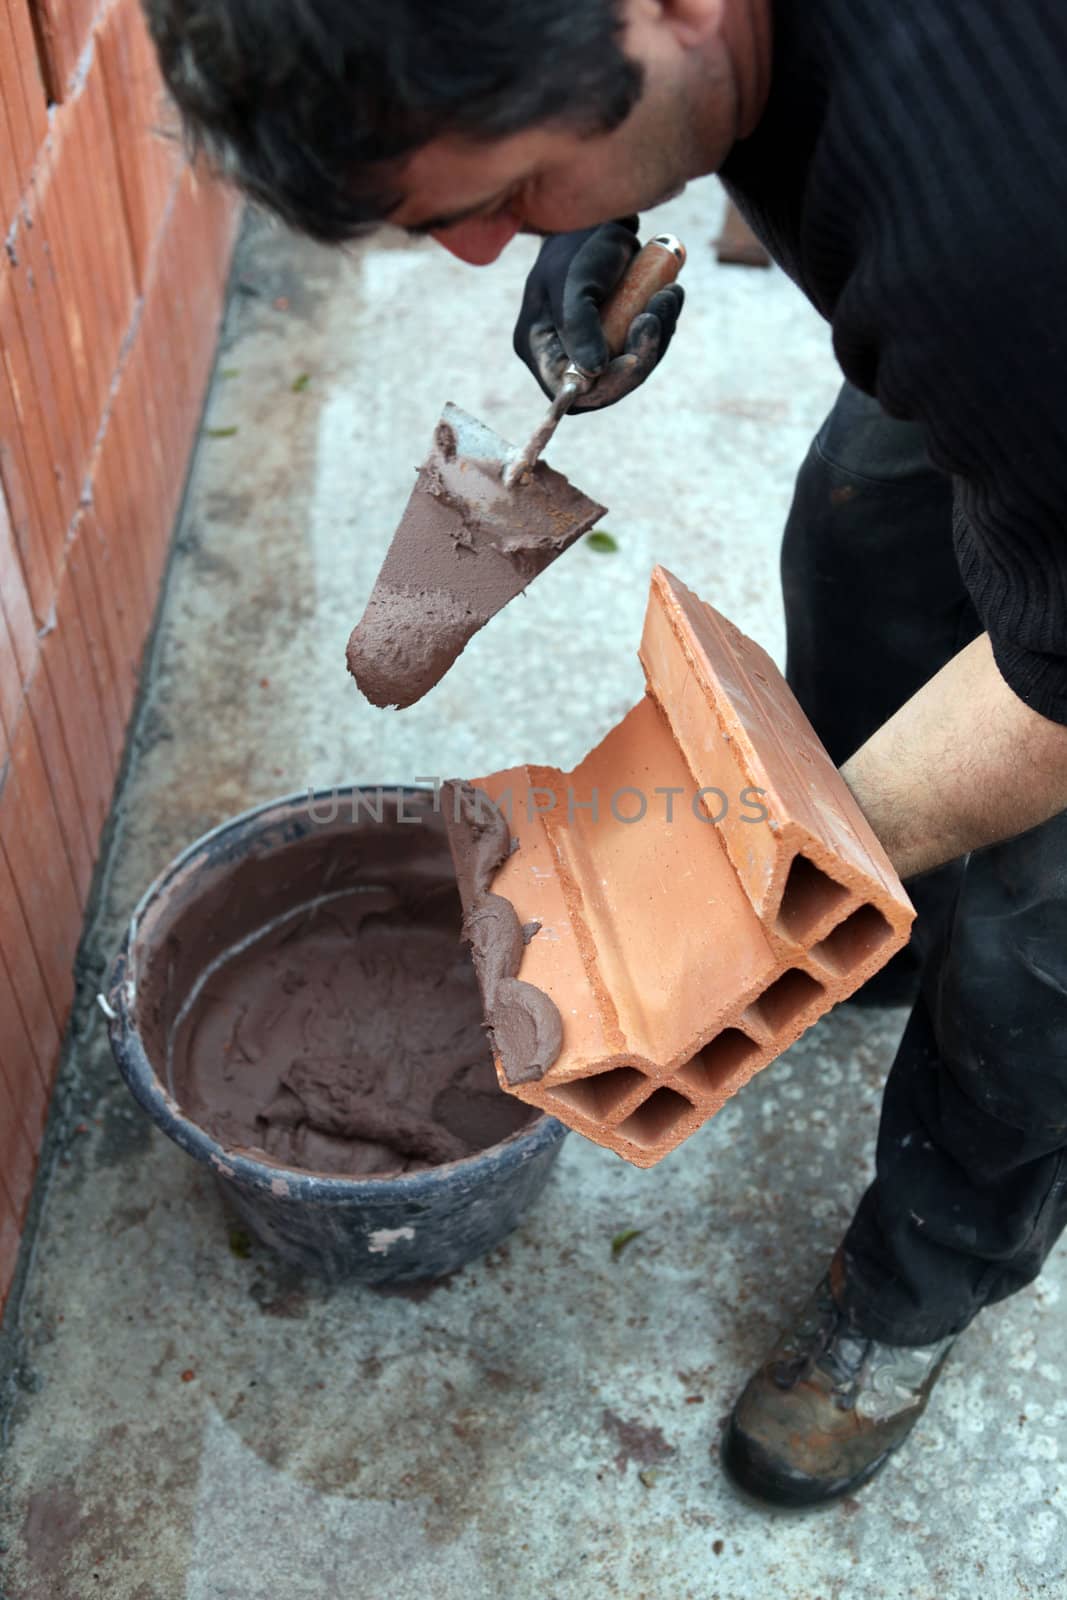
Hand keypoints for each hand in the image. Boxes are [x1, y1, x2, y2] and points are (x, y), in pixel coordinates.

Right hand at [513, 218, 684, 411]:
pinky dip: (660, 325)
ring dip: (656, 337)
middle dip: (637, 356)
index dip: (603, 385)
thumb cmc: (574, 248)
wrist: (593, 218)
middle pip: (605, 385)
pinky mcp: (615, 335)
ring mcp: (591, 347)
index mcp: (538, 347)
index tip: (632, 359)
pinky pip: (641, 346)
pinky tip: (670, 293)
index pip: (569, 389)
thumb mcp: (572, 285)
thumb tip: (592, 372)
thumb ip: (579, 328)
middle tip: (655, 318)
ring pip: (628, 367)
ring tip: (669, 295)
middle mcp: (562, 354)